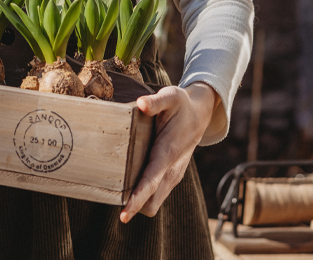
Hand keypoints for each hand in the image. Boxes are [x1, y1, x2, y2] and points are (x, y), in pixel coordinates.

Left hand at [120, 82, 217, 222]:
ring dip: (138, 202)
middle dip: (134, 205)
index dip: (137, 199)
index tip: (124, 215)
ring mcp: (173, 175)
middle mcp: (172, 170)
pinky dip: (143, 195)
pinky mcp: (171, 175)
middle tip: (111, 196)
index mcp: (168, 153)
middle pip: (151, 202)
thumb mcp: (170, 96)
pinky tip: (129, 182)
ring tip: (117, 191)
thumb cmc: (182, 104)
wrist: (200, 113)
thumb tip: (141, 104)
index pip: (151, 182)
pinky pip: (156, 194)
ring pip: (154, 202)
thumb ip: (155, 101)